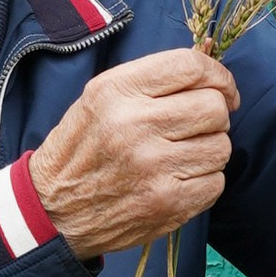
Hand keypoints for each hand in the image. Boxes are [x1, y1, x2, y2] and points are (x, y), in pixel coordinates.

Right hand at [27, 48, 239, 257]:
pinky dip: (204, 181)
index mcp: (117, 91)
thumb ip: (152, 81)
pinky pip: (216, 183)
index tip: (222, 90)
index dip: (218, 76)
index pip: (191, 66)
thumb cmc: (82, 149)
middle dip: (215, 115)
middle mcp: (135, 125)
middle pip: (214, 107)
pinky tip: (178, 180)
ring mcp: (152, 167)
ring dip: (209, 150)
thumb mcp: (100, 98)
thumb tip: (212, 75)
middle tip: (198, 126)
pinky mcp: (166, 203)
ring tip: (182, 155)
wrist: (53, 210)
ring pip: (221, 146)